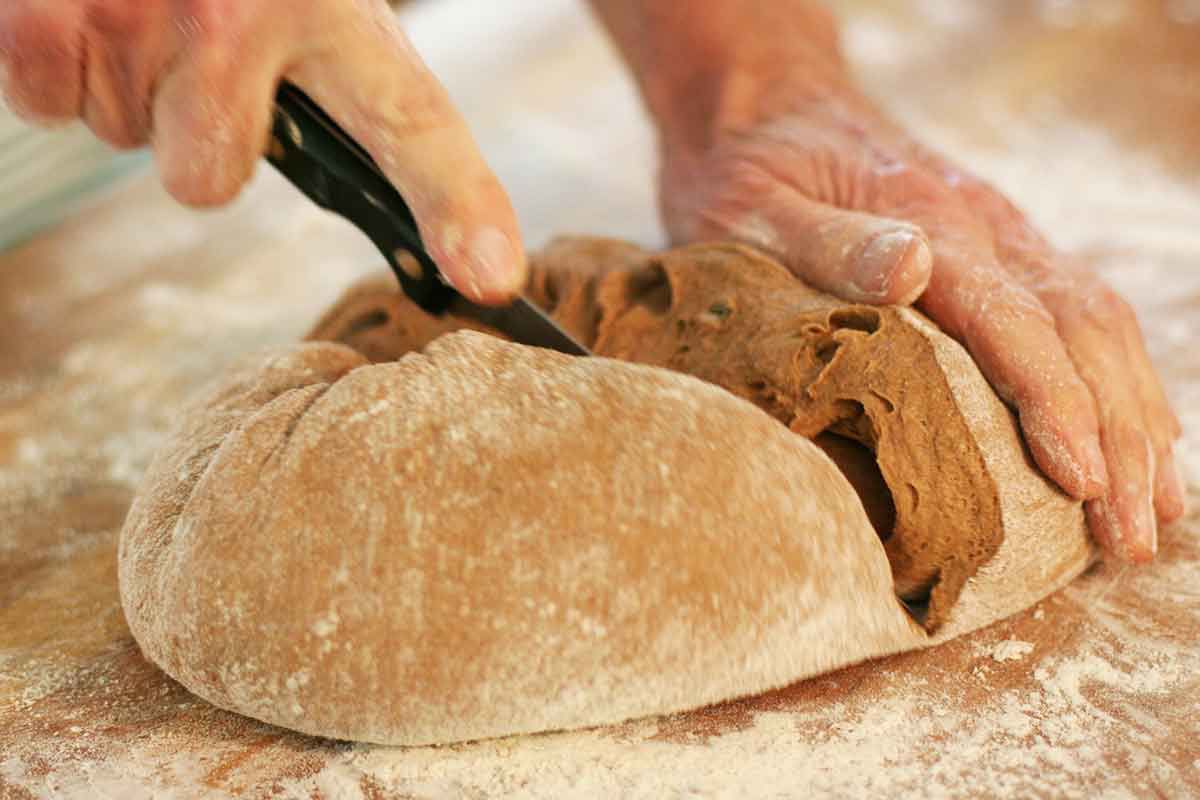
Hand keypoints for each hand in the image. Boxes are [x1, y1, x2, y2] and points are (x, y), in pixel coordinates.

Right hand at [0, 0, 524, 302]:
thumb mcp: (315, 5)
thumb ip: (354, 102)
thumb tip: (448, 252)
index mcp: (340, 15)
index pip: (411, 121)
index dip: (457, 207)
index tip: (490, 279)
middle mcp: (245, 9)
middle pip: (203, 181)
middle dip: (192, 135)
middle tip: (197, 53)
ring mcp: (146, 9)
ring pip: (121, 136)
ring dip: (130, 87)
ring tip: (147, 13)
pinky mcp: (49, 7)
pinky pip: (47, 99)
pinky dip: (56, 63)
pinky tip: (91, 9)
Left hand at [593, 0, 1186, 559]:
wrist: (764, 108)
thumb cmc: (748, 175)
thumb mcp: (758, 209)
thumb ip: (832, 241)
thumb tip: (913, 267)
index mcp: (933, 222)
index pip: (1016, 322)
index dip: (1056, 406)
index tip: (1083, 485)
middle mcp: (987, 228)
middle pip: (1082, 333)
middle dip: (1118, 437)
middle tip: (1132, 536)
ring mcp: (1002, 235)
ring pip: (1100, 326)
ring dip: (1138, 417)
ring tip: (1157, 508)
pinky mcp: (999, 247)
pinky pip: (1083, 315)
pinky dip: (1121, 381)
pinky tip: (1137, 437)